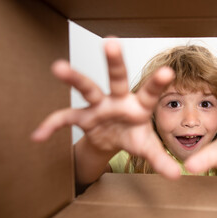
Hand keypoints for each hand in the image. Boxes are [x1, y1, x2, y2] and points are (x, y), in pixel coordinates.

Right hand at [31, 39, 179, 179]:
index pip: (149, 92)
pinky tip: (39, 135)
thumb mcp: (146, 148)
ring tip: (58, 67)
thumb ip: (160, 160)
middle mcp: (118, 100)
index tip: (167, 72)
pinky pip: (65, 118)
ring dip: (73, 78)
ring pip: (87, 88)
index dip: (157, 83)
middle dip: (114, 62)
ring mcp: (99, 106)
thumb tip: (178, 175)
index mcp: (139, 105)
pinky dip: (52, 125)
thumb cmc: (134, 137)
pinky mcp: (83, 117)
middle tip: (111, 42)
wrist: (114, 141)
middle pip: (117, 78)